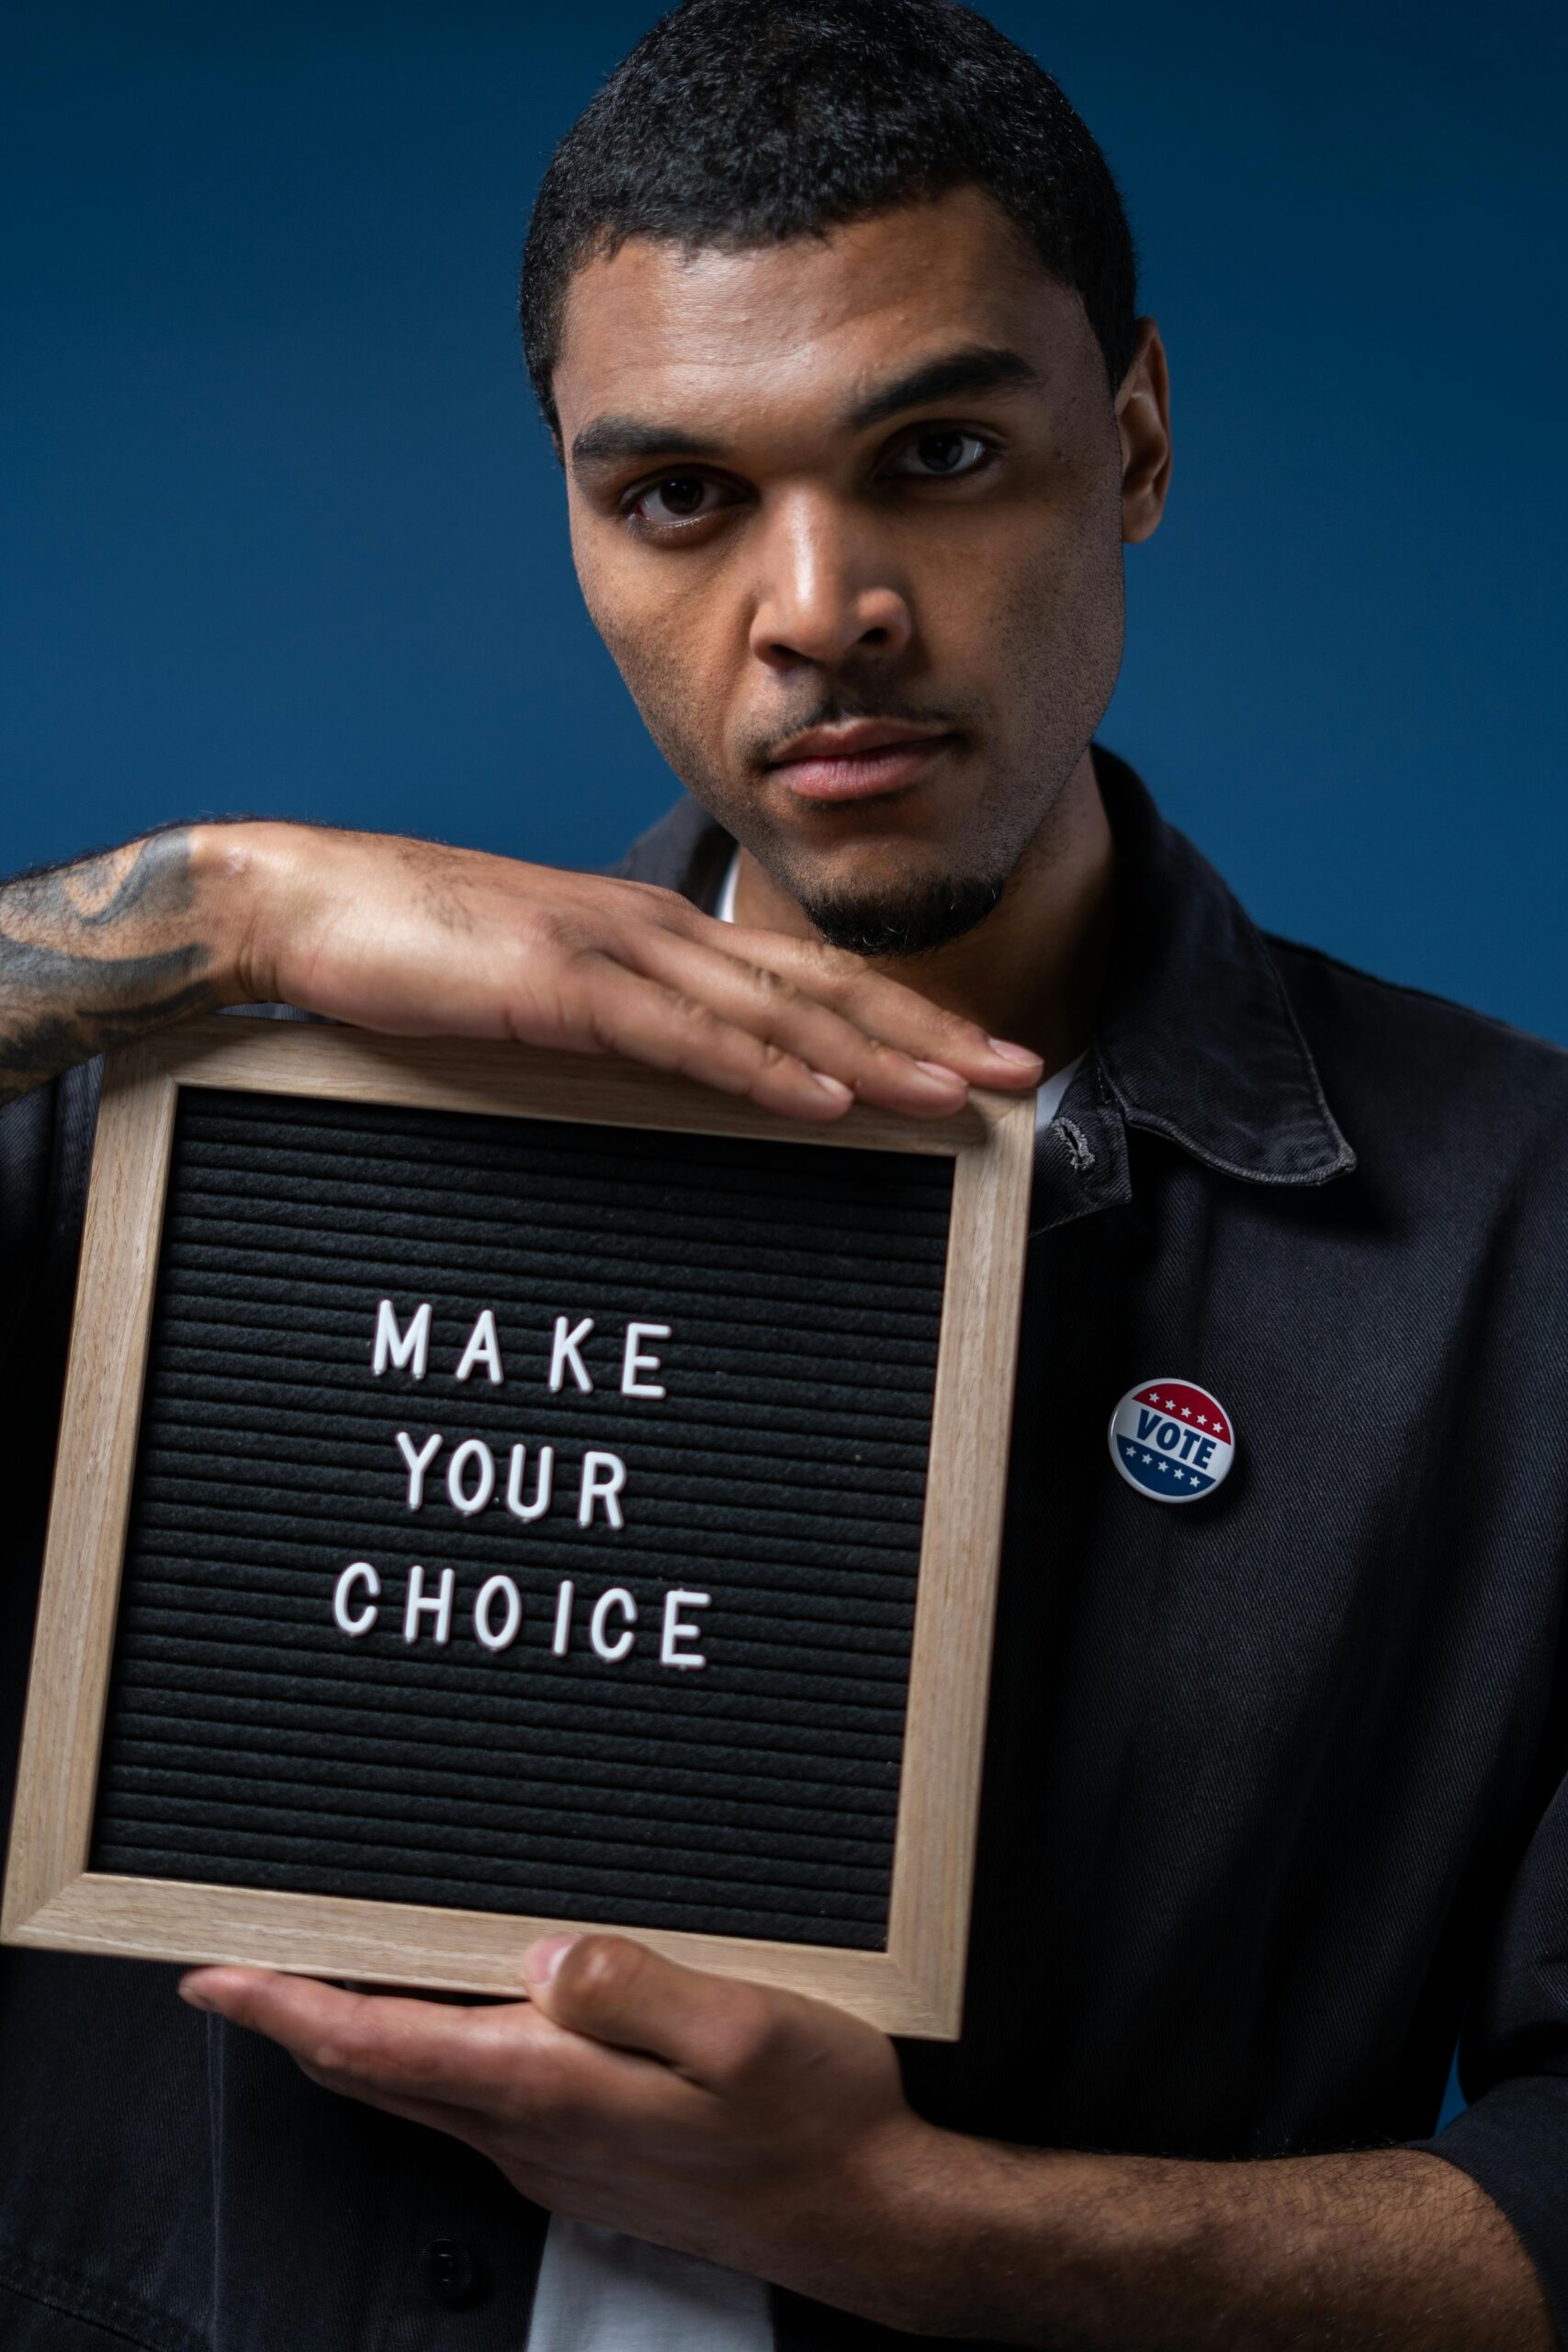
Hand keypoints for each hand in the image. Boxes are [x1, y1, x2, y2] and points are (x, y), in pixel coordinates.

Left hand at [177, 1933, 959, 2325]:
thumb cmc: (816, 2120)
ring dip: (349, 2035)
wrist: (867, 2213)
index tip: (214, 1975)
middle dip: (293, 2017)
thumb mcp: (745, 2030)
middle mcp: (533, 2130)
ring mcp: (553, 2153)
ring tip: (312, 1976)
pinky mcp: (583, 2156)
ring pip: (414, 2089)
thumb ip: (639, 1987)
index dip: (286, 2006)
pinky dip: (417, 2052)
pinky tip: (437, 2015)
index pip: (379, 2044)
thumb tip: (549, 1950)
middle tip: (235, 1963)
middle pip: (373, 2072)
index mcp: (554, 2088)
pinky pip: (467, 2099)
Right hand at [212, 820, 1042, 1121]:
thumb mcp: (543, 993)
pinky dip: (760, 1069)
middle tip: (1018, 1075)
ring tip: (957, 1092)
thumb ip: (621, 1026)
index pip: (803, 980)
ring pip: (772, 1011)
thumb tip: (686, 1079)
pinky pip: (680, 1035)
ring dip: (874, 1054)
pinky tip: (825, 1099)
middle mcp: (656, 931)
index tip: (973, 1054)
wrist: (305, 904)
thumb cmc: (418, 956)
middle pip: (819, 990)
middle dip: (926, 1032)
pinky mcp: (557, 985)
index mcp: (656, 934)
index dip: (898, 1016)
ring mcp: (611, 952)